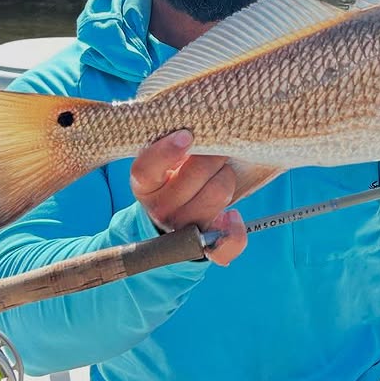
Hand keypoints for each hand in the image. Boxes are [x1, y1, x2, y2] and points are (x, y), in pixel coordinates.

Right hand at [130, 130, 246, 264]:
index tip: (187, 135)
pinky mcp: (204, 246)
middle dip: (213, 156)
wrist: (172, 213)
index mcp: (144, 185)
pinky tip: (232, 215)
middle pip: (195, 175)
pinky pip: (226, 243)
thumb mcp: (163, 157)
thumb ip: (172, 142)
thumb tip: (189, 134)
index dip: (167, 151)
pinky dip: (235, 229)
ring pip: (217, 193)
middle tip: (216, 151)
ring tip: (220, 174)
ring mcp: (181, 229)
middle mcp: (159, 209)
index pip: (146, 169)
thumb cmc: (173, 174)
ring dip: (225, 177)